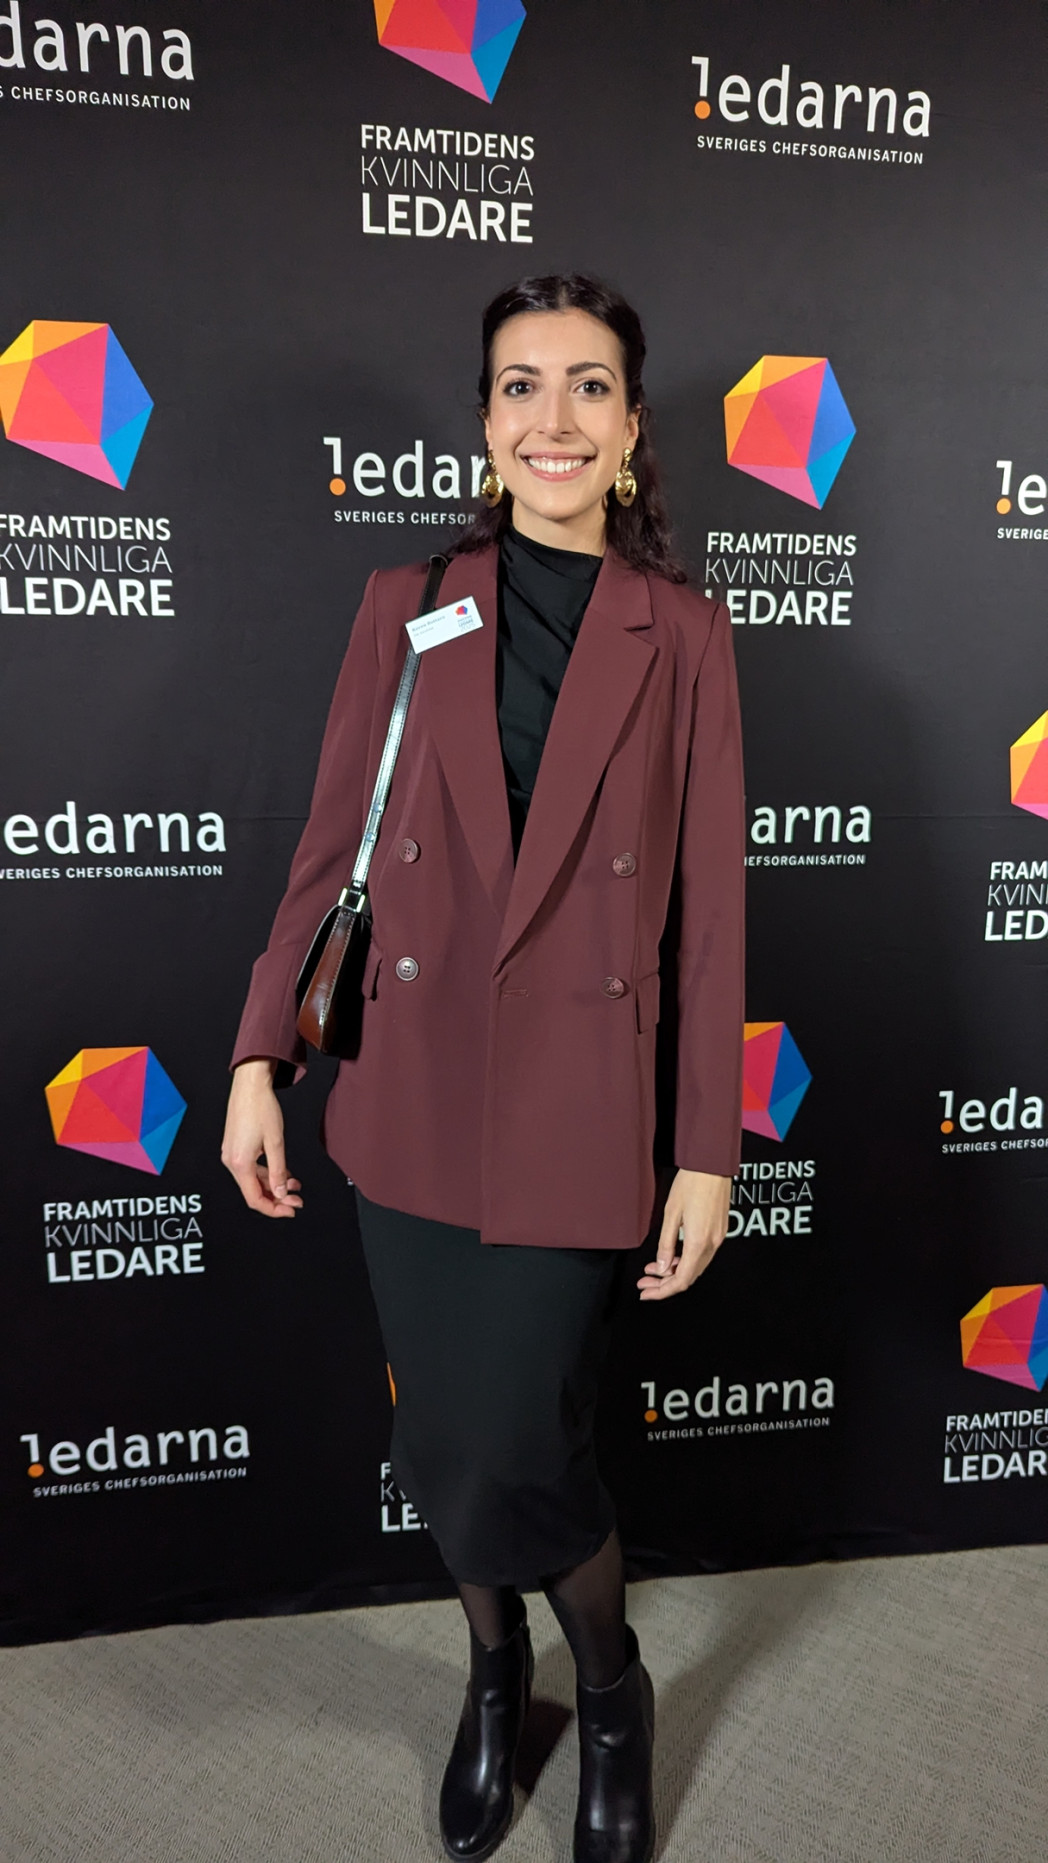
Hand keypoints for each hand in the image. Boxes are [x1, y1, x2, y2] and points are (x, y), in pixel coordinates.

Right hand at [221, 1058, 302, 1217]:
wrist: (250, 1083)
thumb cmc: (261, 1107)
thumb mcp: (275, 1142)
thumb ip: (278, 1172)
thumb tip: (281, 1193)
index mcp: (239, 1163)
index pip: (254, 1199)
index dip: (274, 1209)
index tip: (290, 1210)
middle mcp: (231, 1160)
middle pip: (253, 1192)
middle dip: (277, 1197)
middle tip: (297, 1198)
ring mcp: (231, 1153)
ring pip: (253, 1180)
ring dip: (273, 1185)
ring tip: (294, 1183)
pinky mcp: (235, 1146)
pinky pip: (250, 1168)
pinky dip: (266, 1173)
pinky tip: (281, 1171)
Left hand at [637, 1169, 731, 1299]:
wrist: (712, 1165)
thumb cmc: (691, 1184)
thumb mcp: (671, 1214)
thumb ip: (666, 1243)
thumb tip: (661, 1268)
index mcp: (698, 1243)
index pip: (681, 1280)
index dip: (662, 1291)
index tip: (646, 1293)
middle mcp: (711, 1244)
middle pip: (688, 1277)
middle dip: (665, 1283)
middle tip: (644, 1282)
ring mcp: (718, 1238)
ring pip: (695, 1267)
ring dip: (674, 1272)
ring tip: (652, 1269)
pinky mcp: (719, 1230)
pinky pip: (701, 1255)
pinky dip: (684, 1260)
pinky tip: (670, 1256)